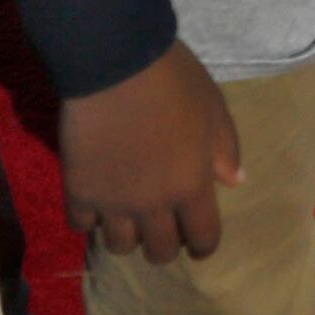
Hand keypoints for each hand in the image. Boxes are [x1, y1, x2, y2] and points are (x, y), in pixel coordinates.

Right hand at [59, 41, 242, 262]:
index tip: (197, 242)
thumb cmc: (173, 80)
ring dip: (127, 236)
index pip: (203, 238)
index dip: (202, 245)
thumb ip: (225, 148)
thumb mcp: (213, 107)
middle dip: (164, 246)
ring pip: (120, 246)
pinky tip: (95, 203)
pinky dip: (90, 219)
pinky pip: (82, 225)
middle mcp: (153, 204)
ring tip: (126, 218)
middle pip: (160, 251)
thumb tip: (234, 182)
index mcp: (191, 186)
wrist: (116, 62)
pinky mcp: (79, 190)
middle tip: (161, 228)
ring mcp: (113, 201)